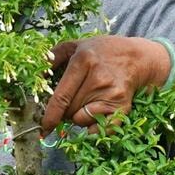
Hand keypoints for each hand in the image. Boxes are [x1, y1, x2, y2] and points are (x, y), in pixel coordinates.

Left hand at [41, 36, 174, 132]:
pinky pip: (100, 128)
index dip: (50, 115)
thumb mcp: (77, 45)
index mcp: (83, 61)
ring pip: (82, 120)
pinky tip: (97, 113)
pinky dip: (94, 127)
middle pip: (70, 111)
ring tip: (88, 100)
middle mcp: (98, 77)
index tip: (44, 127)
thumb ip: (53, 55)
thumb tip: (36, 73)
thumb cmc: (103, 52)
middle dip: (66, 111)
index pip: (61, 96)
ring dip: (79, 116)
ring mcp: (112, 93)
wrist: (137, 57)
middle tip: (74, 98)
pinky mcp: (122, 105)